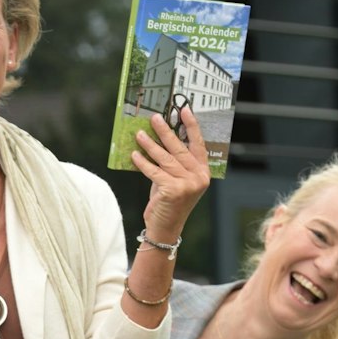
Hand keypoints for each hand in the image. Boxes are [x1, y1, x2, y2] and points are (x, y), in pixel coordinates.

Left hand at [133, 109, 211, 239]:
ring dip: (150, 144)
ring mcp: (187, 184)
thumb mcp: (176, 180)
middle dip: (165, 131)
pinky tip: (134, 155)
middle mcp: (198, 177)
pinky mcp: (173, 190)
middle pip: (180, 148)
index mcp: (203, 172)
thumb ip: (173, 163)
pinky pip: (154, 171)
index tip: (184, 110)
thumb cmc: (169, 203)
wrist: (166, 228)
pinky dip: (142, 162)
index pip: (198, 144)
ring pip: (165, 158)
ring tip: (139, 134)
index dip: (192, 126)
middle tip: (154, 118)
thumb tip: (159, 140)